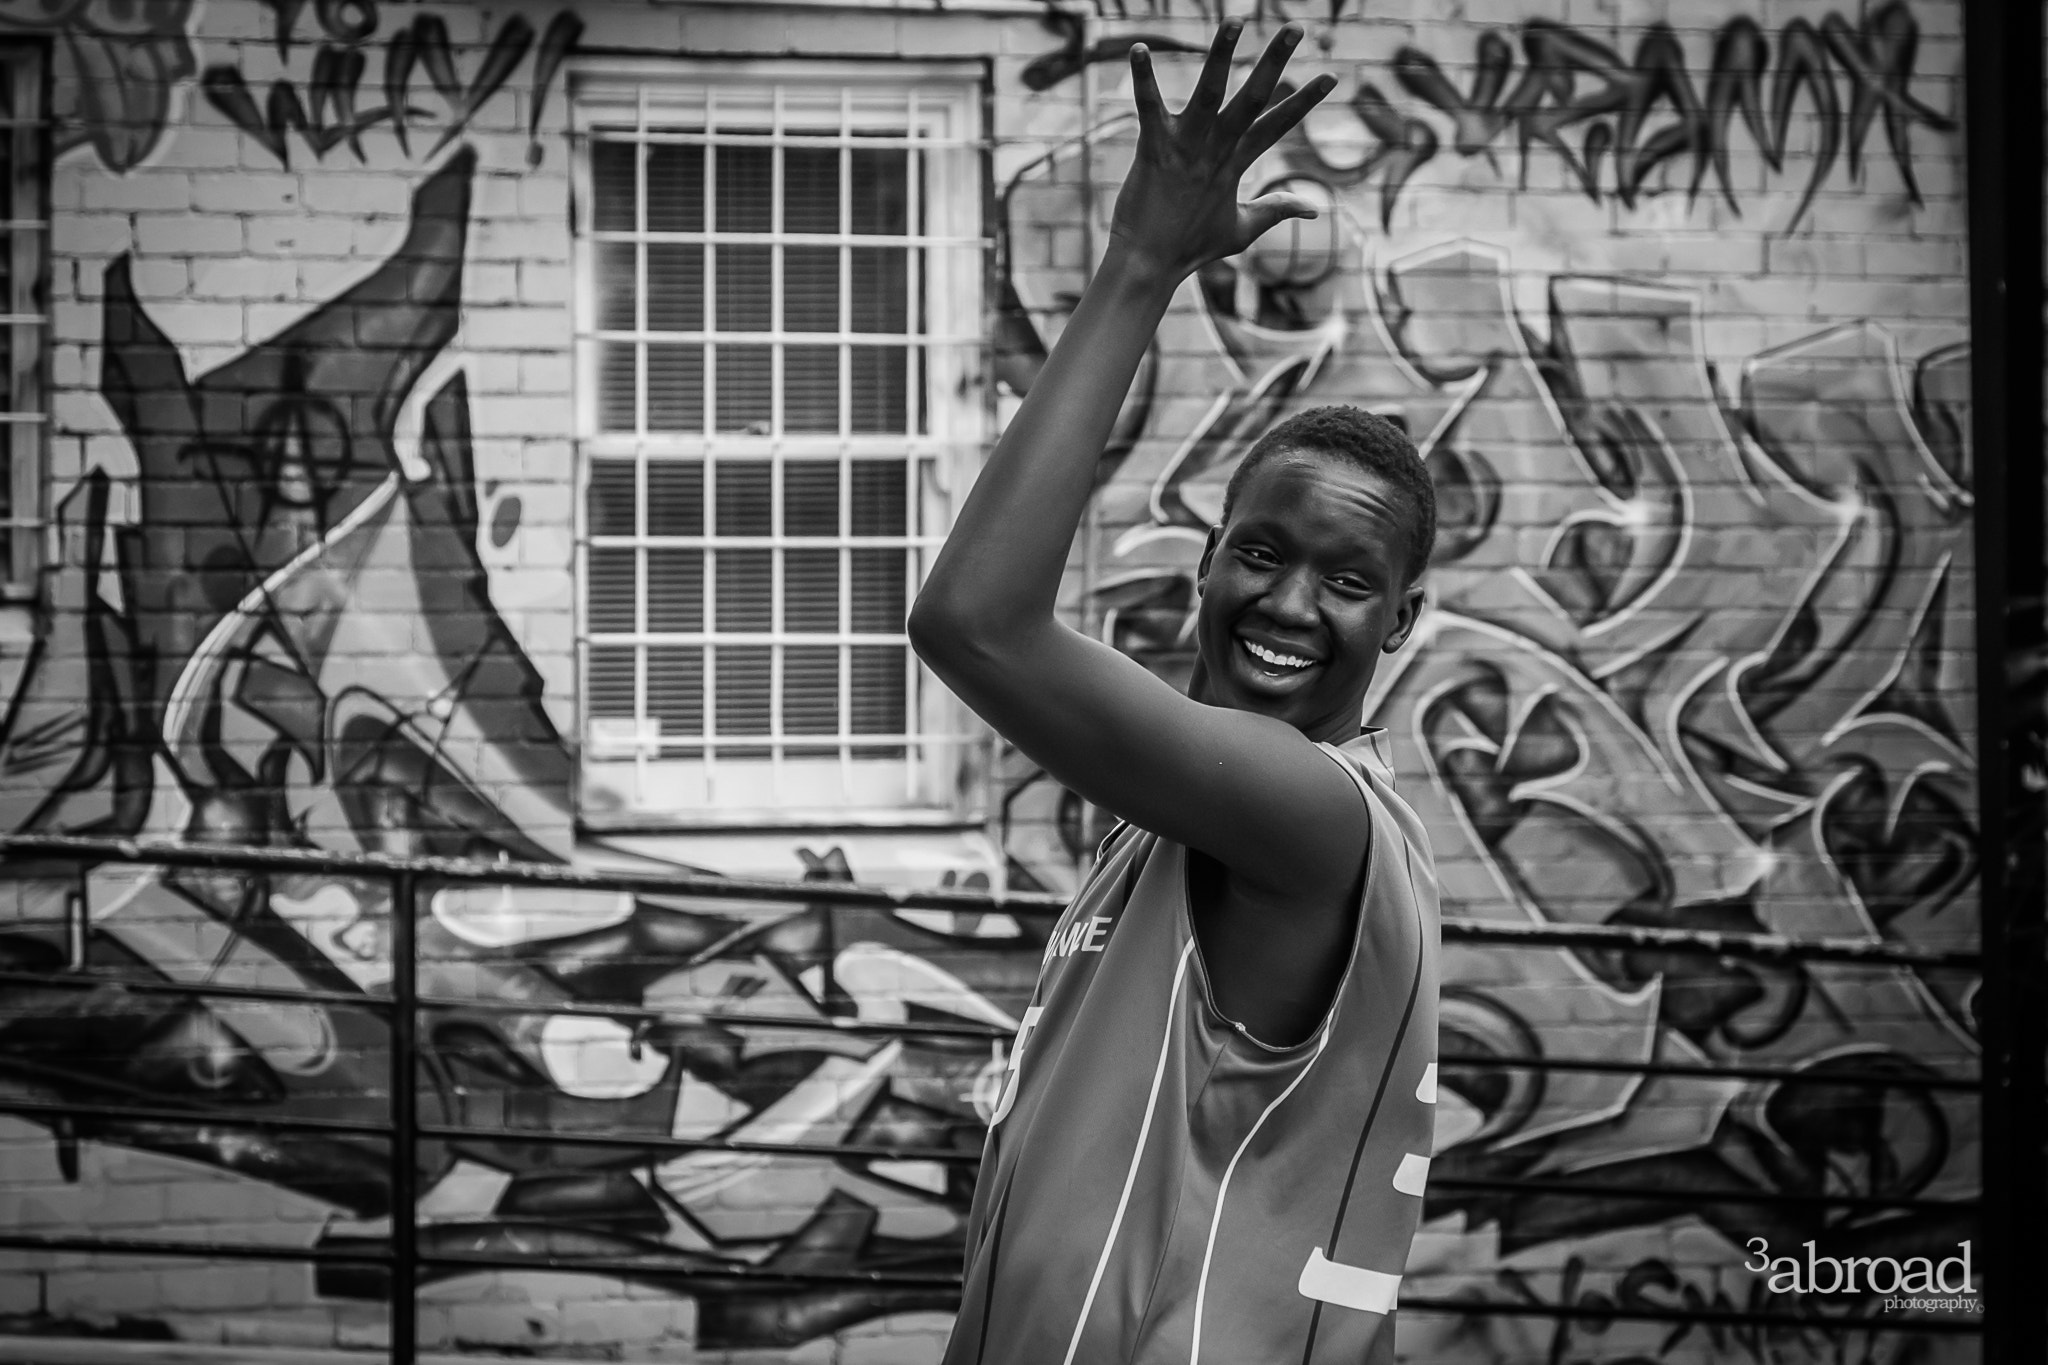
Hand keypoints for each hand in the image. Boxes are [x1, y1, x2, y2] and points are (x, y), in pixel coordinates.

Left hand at [1108, 21, 1336, 283]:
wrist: (1149, 266)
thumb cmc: (1190, 248)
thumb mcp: (1242, 229)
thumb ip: (1276, 210)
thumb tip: (1314, 208)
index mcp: (1236, 164)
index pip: (1277, 125)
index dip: (1305, 102)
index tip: (1332, 77)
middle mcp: (1216, 151)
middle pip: (1253, 99)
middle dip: (1275, 62)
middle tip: (1296, 27)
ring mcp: (1186, 148)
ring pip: (1209, 93)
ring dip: (1221, 56)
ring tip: (1235, 21)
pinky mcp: (1154, 149)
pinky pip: (1148, 106)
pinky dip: (1144, 78)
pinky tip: (1139, 48)